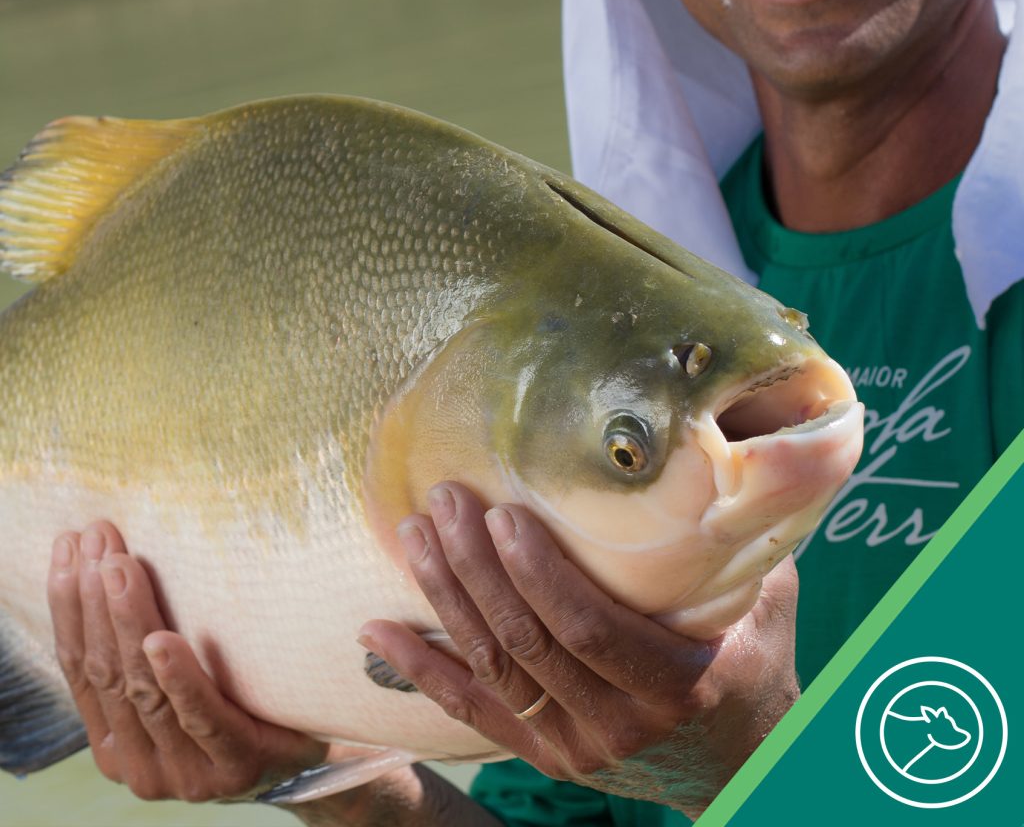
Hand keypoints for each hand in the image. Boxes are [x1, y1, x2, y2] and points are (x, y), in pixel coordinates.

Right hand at [47, 522, 328, 802]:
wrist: (309, 757)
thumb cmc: (240, 705)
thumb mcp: (185, 681)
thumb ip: (148, 652)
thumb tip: (119, 563)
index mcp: (117, 743)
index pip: (80, 668)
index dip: (70, 607)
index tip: (68, 548)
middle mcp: (141, 763)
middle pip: (107, 672)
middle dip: (95, 601)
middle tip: (97, 541)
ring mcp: (186, 771)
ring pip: (144, 689)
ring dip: (128, 622)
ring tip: (120, 569)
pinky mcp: (234, 763)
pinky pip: (201, 716)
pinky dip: (178, 677)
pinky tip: (161, 640)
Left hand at [360, 482, 800, 815]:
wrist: (740, 764)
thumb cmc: (755, 666)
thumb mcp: (766, 606)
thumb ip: (742, 543)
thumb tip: (729, 456)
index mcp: (671, 684)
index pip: (586, 626)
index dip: (537, 572)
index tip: (502, 514)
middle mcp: (615, 724)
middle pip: (526, 641)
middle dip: (477, 568)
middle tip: (446, 502)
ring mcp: (572, 746)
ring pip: (493, 668)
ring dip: (446, 599)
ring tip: (414, 535)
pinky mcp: (543, 754)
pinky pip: (472, 711)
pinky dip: (420, 669)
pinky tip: (376, 632)